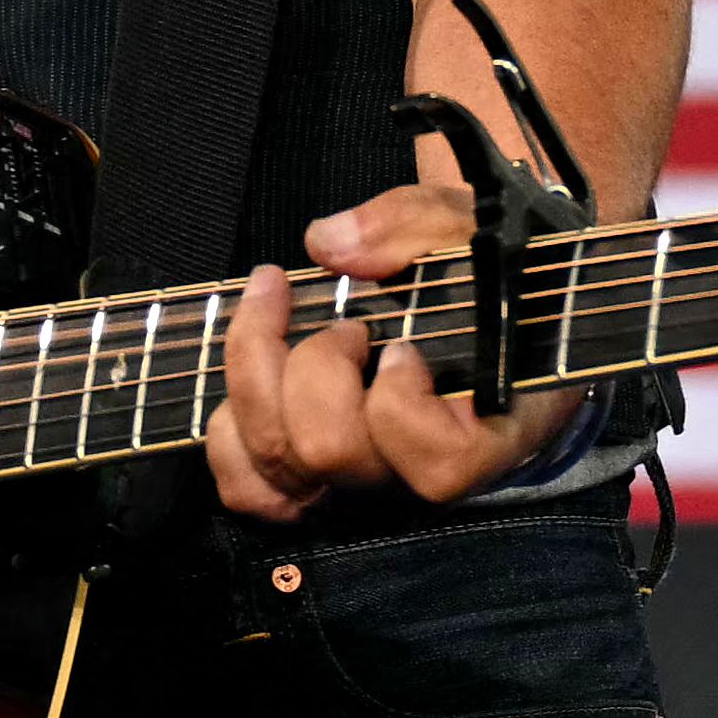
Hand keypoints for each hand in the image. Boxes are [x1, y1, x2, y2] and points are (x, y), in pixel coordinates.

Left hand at [201, 181, 586, 524]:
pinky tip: (254, 373)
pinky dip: (229, 432)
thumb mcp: (472, 228)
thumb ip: (414, 227)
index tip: (401, 345)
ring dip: (258, 376)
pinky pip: (248, 490)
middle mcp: (417, 482)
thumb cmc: (487, 277)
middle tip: (348, 324)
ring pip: (274, 464)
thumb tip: (327, 244)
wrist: (483, 309)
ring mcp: (357, 491)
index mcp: (488, 435)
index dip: (399, 403)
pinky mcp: (309, 488)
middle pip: (328, 451)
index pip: (435, 466)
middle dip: (315, 364)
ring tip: (284, 325)